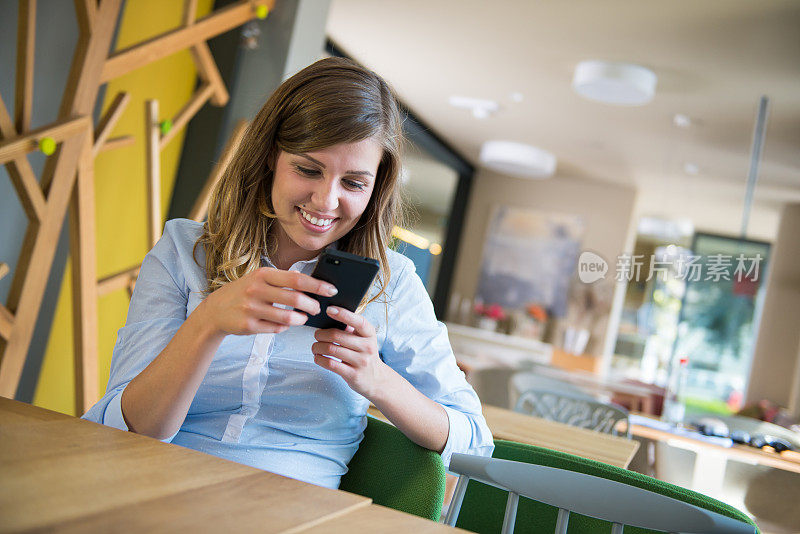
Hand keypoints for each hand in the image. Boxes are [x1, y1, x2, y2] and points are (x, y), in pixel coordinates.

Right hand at [197, 267, 336, 335]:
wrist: (214, 310)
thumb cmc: (244, 292)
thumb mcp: (259, 279)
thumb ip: (282, 281)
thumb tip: (313, 286)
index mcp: (262, 274)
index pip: (296, 279)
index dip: (317, 285)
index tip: (331, 290)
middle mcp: (256, 290)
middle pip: (295, 299)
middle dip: (312, 305)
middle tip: (318, 308)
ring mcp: (251, 309)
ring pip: (287, 317)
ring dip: (301, 319)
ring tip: (304, 318)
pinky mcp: (248, 326)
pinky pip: (276, 329)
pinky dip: (285, 327)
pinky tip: (285, 324)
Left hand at [312, 306, 389, 399]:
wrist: (376, 379)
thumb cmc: (364, 355)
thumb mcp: (364, 339)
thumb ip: (352, 328)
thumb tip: (331, 315)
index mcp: (370, 334)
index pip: (358, 321)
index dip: (342, 314)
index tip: (329, 309)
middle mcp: (367, 347)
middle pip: (337, 335)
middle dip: (321, 334)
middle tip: (316, 335)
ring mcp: (361, 362)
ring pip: (331, 349)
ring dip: (317, 347)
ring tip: (315, 347)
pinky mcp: (353, 375)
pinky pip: (330, 364)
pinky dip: (319, 359)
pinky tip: (318, 357)